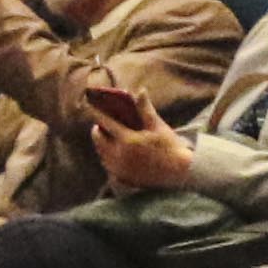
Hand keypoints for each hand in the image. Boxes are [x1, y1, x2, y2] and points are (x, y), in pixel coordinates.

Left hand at [82, 80, 199, 190]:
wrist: (178, 172)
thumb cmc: (170, 146)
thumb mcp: (158, 126)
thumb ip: (145, 109)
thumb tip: (140, 91)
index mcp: (127, 139)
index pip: (106, 123)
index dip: (96, 113)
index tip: (89, 106)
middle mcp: (119, 154)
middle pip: (99, 139)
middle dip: (98, 129)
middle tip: (102, 124)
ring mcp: (118, 167)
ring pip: (101, 152)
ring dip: (101, 142)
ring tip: (107, 136)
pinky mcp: (120, 176)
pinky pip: (107, 163)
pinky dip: (107, 155)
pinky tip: (114, 151)